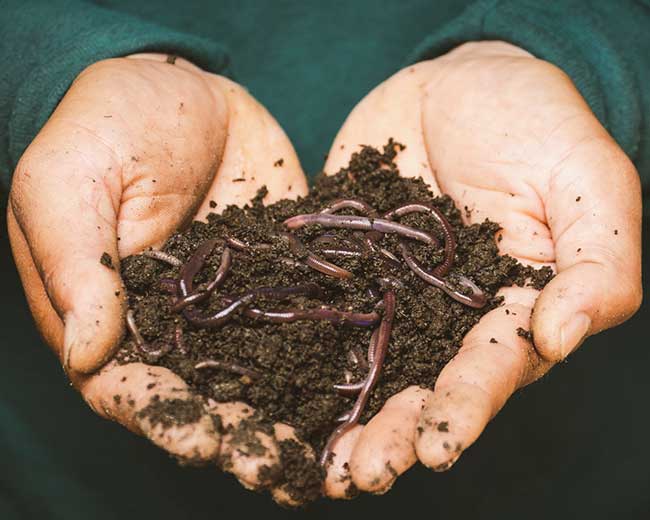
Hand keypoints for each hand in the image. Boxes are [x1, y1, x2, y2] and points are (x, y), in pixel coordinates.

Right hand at [7, 54, 313, 502]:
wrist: (183, 87)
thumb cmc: (106, 124)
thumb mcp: (69, 181)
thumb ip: (77, 264)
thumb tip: (86, 353)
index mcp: (113, 315)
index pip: (130, 386)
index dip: (164, 418)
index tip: (201, 440)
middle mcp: (177, 324)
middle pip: (204, 396)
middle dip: (238, 436)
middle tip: (278, 469)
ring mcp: (235, 304)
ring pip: (261, 373)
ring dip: (289, 416)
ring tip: (327, 454)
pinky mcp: (281, 276)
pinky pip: (305, 320)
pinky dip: (328, 356)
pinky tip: (359, 386)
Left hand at [321, 41, 641, 495]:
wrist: (455, 82)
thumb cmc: (535, 122)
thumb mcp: (586, 180)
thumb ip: (595, 261)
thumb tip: (561, 336)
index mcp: (513, 307)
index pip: (493, 369)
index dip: (467, 408)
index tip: (437, 446)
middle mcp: (449, 317)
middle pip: (423, 386)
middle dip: (396, 433)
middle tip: (362, 473)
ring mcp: (391, 296)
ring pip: (368, 367)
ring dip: (345, 415)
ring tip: (319, 461)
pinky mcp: (345, 269)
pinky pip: (320, 312)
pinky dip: (296, 350)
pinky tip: (268, 386)